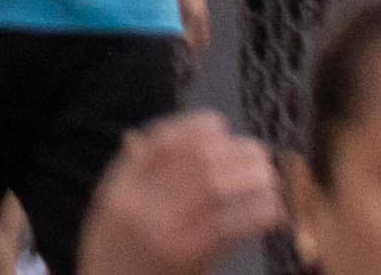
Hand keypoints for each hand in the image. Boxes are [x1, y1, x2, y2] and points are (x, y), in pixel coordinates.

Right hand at [76, 112, 283, 274]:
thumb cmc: (114, 257)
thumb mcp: (107, 210)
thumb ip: (127, 174)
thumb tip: (140, 137)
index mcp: (120, 188)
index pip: (159, 142)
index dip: (193, 126)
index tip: (220, 124)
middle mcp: (140, 204)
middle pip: (194, 161)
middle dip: (235, 151)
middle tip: (260, 153)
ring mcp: (164, 231)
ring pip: (214, 187)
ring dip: (251, 178)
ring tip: (270, 178)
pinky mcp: (188, 257)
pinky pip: (229, 226)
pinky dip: (257, 213)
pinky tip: (273, 210)